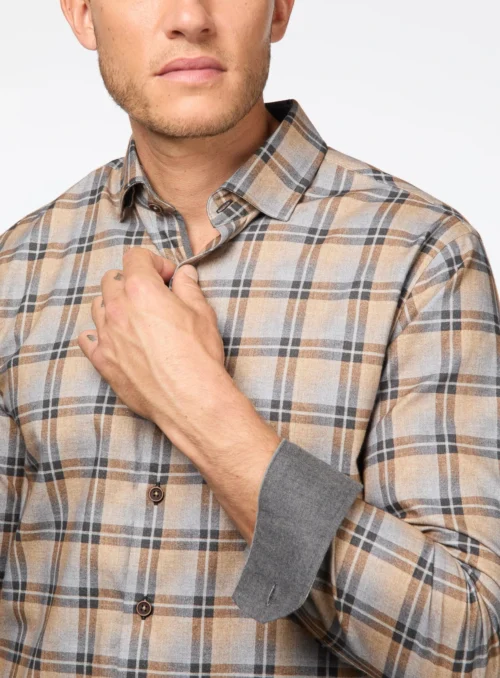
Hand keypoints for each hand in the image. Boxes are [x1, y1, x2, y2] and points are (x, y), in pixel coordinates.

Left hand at [77, 247, 230, 441]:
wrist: (191, 400)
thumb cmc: (199, 356)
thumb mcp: (202, 314)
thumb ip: (189, 288)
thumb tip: (185, 274)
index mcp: (142, 290)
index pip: (135, 257)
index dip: (154, 262)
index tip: (168, 277)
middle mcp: (118, 309)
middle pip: (112, 279)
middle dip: (132, 281)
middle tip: (153, 296)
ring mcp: (106, 336)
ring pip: (98, 306)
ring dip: (114, 305)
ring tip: (136, 318)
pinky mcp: (103, 362)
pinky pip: (88, 339)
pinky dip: (100, 334)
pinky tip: (116, 339)